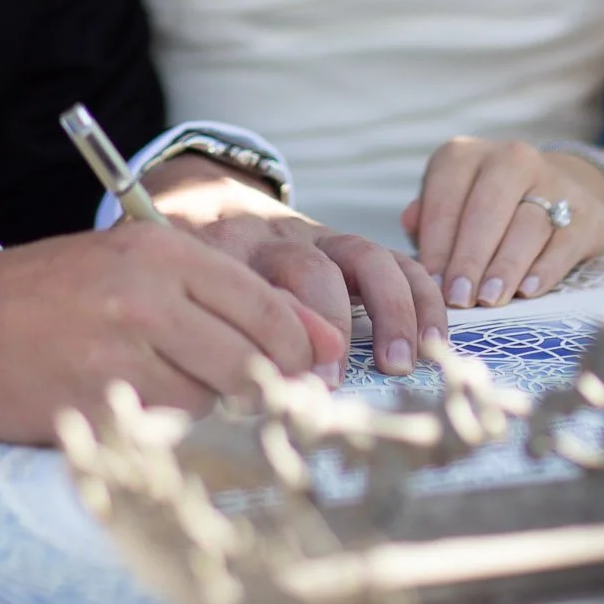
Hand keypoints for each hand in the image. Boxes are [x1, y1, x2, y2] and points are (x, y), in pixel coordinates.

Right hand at [0, 221, 345, 445]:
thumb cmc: (63, 293)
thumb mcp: (142, 268)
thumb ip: (232, 299)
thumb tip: (328, 342)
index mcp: (162, 252)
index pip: (268, 310)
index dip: (302, 353)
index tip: (310, 378)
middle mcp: (143, 298)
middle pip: (251, 366)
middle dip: (270, 396)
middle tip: (269, 413)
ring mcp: (114, 356)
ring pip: (211, 408)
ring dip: (216, 420)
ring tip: (192, 408)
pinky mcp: (90, 409)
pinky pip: (163, 439)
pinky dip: (171, 440)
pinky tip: (152, 425)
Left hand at [144, 159, 445, 374]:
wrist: (196, 203)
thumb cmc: (182, 275)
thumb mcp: (171, 293)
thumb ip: (196, 333)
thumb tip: (222, 400)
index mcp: (221, 251)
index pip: (252, 291)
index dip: (275, 340)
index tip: (287, 387)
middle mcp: (273, 238)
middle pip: (309, 270)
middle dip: (327, 328)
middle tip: (330, 384)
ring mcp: (316, 237)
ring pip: (364, 257)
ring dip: (388, 311)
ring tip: (397, 364)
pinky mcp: (347, 246)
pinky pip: (394, 260)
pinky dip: (420, 295)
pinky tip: (432, 339)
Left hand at [404, 138, 603, 306]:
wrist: (563, 190)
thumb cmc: (488, 207)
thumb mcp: (453, 201)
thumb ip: (429, 215)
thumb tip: (410, 225)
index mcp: (464, 156)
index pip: (446, 196)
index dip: (437, 242)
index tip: (430, 283)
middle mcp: (509, 159)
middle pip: (486, 209)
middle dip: (469, 257)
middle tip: (459, 297)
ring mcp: (552, 183)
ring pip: (526, 224)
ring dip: (504, 265)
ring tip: (489, 299)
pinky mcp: (586, 213)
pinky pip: (563, 241)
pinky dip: (545, 268)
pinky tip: (528, 290)